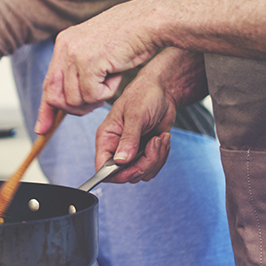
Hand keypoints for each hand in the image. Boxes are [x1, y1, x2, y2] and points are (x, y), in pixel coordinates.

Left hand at [35, 0, 162, 133]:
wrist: (149, 20)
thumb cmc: (130, 35)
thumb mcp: (96, 49)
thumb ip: (79, 67)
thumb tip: (65, 97)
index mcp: (64, 42)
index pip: (48, 82)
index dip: (45, 108)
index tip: (42, 128)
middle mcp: (65, 47)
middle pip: (55, 96)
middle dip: (75, 108)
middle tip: (98, 97)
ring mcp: (75, 54)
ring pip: (74, 100)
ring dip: (96, 97)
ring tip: (111, 76)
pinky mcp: (89, 62)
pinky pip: (92, 96)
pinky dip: (107, 92)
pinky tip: (117, 74)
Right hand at [92, 47, 204, 182]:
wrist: (163, 92)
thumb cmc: (144, 95)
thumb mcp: (135, 115)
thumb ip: (128, 139)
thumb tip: (120, 161)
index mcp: (107, 137)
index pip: (102, 166)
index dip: (118, 174)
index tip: (136, 167)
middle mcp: (117, 147)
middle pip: (126, 174)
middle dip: (145, 163)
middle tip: (154, 143)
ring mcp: (132, 151)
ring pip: (142, 173)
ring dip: (156, 158)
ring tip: (160, 138)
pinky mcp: (146, 152)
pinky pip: (153, 167)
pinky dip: (162, 156)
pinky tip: (163, 139)